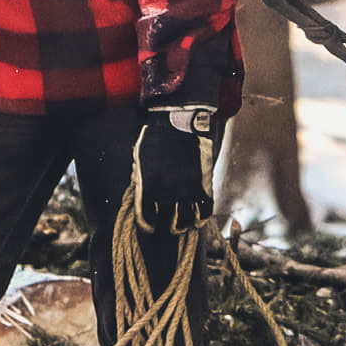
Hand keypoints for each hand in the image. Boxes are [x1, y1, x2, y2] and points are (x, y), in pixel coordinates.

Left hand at [133, 106, 215, 232]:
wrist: (180, 118)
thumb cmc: (155, 134)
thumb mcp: (140, 156)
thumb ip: (141, 178)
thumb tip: (140, 192)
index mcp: (148, 186)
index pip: (145, 218)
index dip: (148, 226)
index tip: (150, 227)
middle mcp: (167, 192)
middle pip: (167, 222)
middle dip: (165, 226)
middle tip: (167, 225)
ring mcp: (188, 190)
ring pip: (186, 221)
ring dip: (183, 225)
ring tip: (182, 224)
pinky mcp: (204, 184)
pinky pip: (205, 211)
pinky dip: (201, 218)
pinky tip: (198, 219)